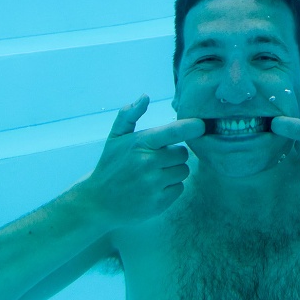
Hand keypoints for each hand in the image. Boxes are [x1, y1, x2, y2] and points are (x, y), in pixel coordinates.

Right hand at [82, 95, 203, 227]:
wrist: (97, 203)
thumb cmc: (111, 165)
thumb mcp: (115, 137)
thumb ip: (129, 115)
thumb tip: (145, 96)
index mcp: (140, 143)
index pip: (174, 131)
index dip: (191, 127)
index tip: (201, 125)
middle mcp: (147, 163)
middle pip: (183, 153)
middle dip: (174, 155)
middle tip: (157, 159)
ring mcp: (153, 184)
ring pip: (183, 171)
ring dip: (174, 171)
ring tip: (154, 174)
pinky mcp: (158, 203)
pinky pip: (179, 188)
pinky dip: (171, 188)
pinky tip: (154, 188)